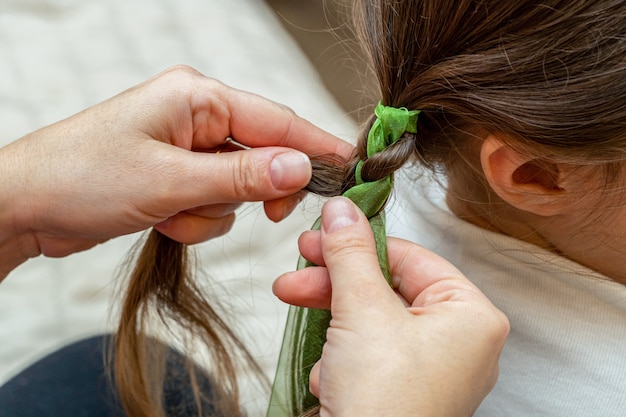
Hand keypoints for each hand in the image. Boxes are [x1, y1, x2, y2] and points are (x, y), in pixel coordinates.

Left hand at [0, 66, 352, 276]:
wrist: (25, 205)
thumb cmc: (82, 177)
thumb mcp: (171, 180)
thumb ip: (242, 176)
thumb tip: (301, 167)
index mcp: (197, 97)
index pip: (277, 119)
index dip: (316, 145)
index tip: (351, 168)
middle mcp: (195, 117)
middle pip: (262, 155)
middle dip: (255, 191)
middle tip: (268, 214)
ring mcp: (186, 148)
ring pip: (238, 187)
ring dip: (214, 211)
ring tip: (173, 212)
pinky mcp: (177, 176)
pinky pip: (213, 202)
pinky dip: (196, 219)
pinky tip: (163, 219)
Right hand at [273, 197, 508, 416]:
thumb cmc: (385, 403)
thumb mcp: (362, 311)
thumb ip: (350, 253)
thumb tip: (341, 211)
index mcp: (470, 316)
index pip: (410, 257)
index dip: (360, 243)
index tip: (320, 234)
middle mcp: (457, 342)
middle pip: (385, 288)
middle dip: (334, 284)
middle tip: (298, 272)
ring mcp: (429, 369)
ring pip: (370, 321)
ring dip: (333, 327)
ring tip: (313, 340)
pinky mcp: (401, 390)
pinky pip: (366, 354)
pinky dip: (340, 360)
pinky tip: (331, 380)